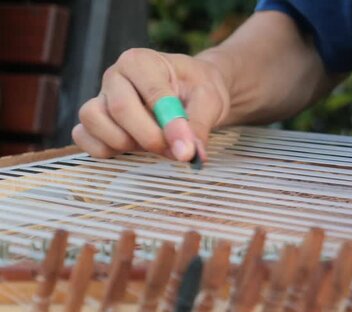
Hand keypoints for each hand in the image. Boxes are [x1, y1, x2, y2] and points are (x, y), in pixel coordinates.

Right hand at [72, 48, 230, 161]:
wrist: (191, 92)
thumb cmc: (197, 91)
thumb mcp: (209, 102)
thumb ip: (198, 126)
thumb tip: (187, 153)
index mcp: (142, 61)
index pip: (151, 92)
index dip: (169, 124)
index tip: (186, 149)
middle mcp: (116, 76)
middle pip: (120, 109)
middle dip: (150, 138)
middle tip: (175, 151)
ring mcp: (100, 97)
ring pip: (94, 122)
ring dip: (126, 144)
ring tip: (154, 145)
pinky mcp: (93, 121)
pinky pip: (84, 138)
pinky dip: (105, 150)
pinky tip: (133, 149)